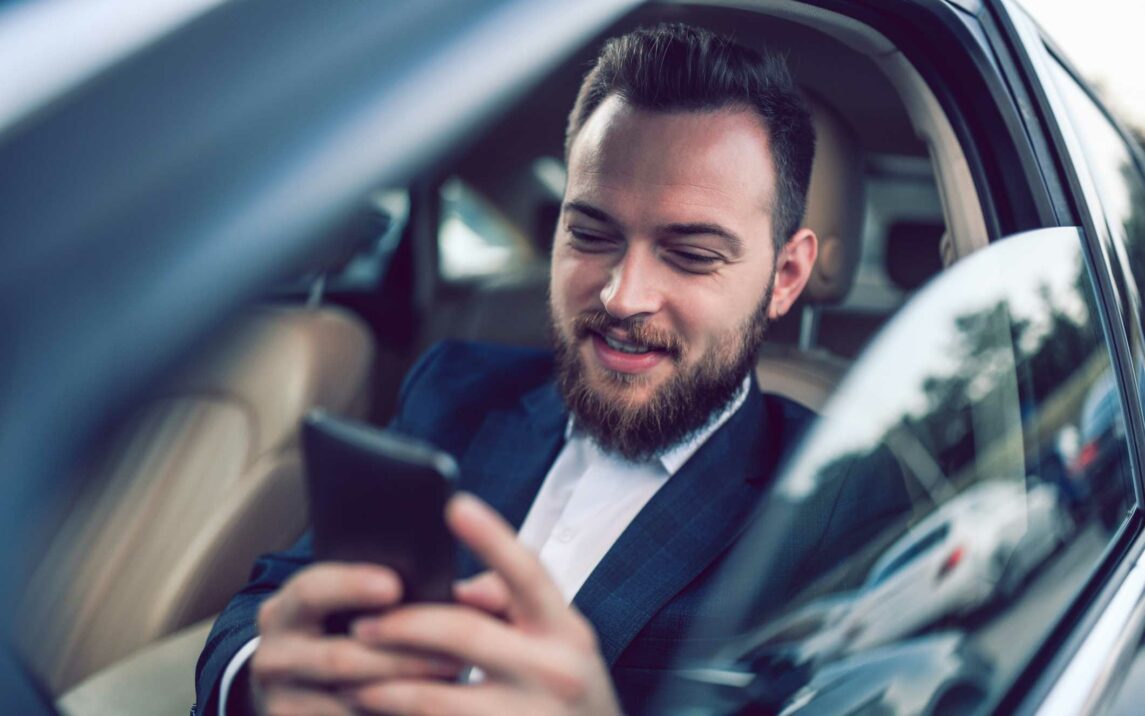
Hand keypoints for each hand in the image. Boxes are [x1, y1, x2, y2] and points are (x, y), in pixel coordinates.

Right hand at [249, 563, 460, 714]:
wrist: (303, 685)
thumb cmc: (345, 630)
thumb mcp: (345, 607)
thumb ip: (382, 592)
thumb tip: (447, 587)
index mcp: (285, 609)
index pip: (312, 590)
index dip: (351, 586)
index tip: (394, 586)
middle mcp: (273, 655)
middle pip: (339, 659)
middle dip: (400, 658)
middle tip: (453, 656)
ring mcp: (282, 702)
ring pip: (349, 704)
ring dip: (404, 699)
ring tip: (451, 691)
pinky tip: (426, 713)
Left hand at [348, 493, 622, 714]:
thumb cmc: (569, 695)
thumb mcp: (562, 645)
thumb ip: (515, 605)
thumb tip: (461, 589)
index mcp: (568, 633)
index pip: (528, 574)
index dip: (491, 537)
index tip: (454, 505)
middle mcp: (554, 673)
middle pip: (463, 631)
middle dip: (403, 624)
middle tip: (359, 625)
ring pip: (433, 696)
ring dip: (383, 684)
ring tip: (351, 677)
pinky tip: (372, 712)